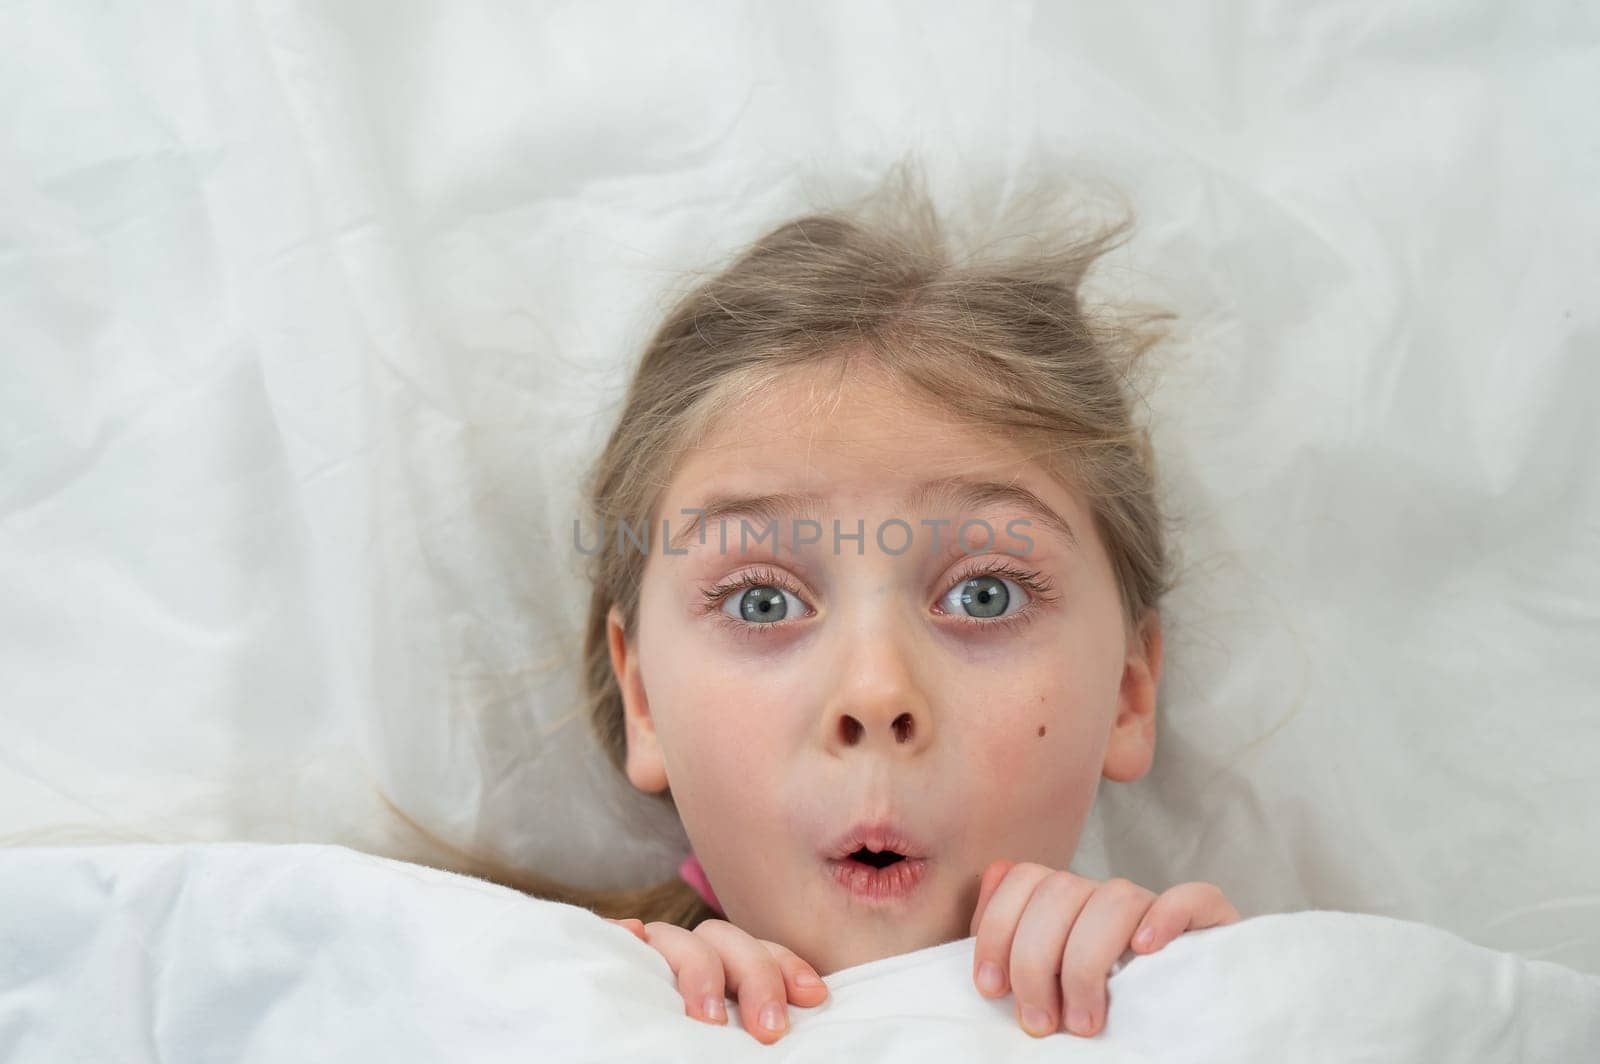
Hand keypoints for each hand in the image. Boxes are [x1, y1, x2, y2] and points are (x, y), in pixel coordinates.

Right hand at [605, 916, 827, 1043]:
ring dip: (699, 970)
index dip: (789, 967)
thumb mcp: (739, 1040)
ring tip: (709, 1017)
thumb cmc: (702, 1048)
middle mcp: (689, 957)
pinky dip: (619, 936)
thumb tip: (784, 1036)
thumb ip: (756, 1029)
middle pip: (725, 939)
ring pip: (676, 937)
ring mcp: (649, 958)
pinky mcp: (611, 964)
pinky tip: (626, 936)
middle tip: (771, 1030)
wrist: (647, 1053)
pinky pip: (612, 942)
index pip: (762, 952)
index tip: (814, 997)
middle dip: (757, 977)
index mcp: (725, 971)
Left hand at [969, 859, 1239, 1038]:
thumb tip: (990, 878)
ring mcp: (1157, 907)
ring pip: (1116, 897)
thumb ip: (1012, 941)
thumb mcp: (1041, 985)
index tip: (991, 990)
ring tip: (1084, 1021)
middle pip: (1060, 891)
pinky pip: (1194, 897)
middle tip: (1040, 1022)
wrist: (1183, 1039)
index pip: (1023, 879)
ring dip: (1087, 962)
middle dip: (1036, 961)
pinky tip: (1145, 952)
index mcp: (1065, 904)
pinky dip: (1166, 917)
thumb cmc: (1099, 1015)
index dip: (997, 929)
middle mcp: (1107, 898)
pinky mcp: (1212, 924)